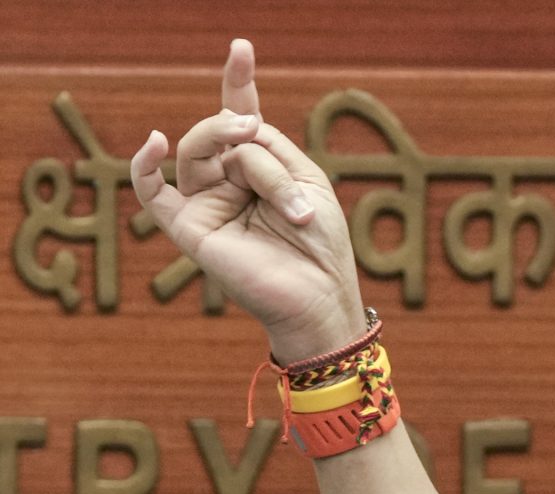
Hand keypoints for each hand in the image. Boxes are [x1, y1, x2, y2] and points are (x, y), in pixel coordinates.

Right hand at [129, 38, 366, 362]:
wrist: (320, 297)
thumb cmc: (321, 244)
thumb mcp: (307, 182)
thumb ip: (267, 151)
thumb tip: (232, 138)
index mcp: (260, 165)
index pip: (240, 115)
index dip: (238, 81)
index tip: (241, 46)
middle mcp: (227, 179)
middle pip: (224, 133)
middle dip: (254, 142)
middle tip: (274, 159)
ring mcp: (205, 200)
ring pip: (200, 153)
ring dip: (246, 165)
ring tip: (282, 199)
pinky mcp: (188, 226)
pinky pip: (151, 190)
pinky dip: (144, 165)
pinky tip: (154, 142)